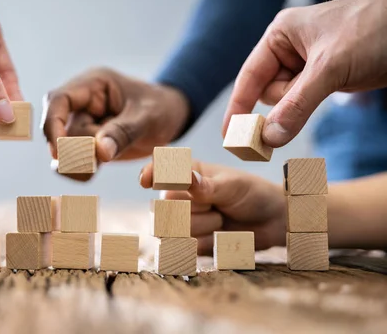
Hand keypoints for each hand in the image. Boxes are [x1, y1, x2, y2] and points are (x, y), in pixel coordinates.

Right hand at [42, 68, 189, 164]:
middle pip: (60, 128)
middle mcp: (82, 102)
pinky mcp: (87, 143)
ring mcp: (83, 123)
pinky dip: (78, 171)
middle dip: (75, 149)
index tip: (59, 151)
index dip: (53, 124)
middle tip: (100, 160)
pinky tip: (91, 174)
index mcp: (92, 84)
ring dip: (74, 163)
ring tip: (95, 169)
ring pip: (62, 148)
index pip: (58, 99)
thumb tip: (99, 152)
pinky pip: (72, 160)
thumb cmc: (161, 107)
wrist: (172, 116)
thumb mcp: (149, 116)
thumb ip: (124, 132)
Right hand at [140, 160, 285, 253]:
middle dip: (194, 211)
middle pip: (165, 208)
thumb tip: (187, 179)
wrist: (273, 222)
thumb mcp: (233, 185)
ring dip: (203, 228)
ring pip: (174, 230)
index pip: (161, 170)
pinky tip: (219, 236)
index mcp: (188, 173)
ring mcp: (183, 219)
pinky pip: (186, 248)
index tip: (146, 181)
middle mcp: (180, 195)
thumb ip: (208, 186)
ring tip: (221, 220)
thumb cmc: (253, 194)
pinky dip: (205, 244)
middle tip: (216, 206)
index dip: (150, 174)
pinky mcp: (191, 241)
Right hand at [224, 0, 386, 146]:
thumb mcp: (330, 68)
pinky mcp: (325, 78)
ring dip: (304, 104)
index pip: (249, 77)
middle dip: (285, 103)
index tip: (228, 136)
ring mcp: (308, 65)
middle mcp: (289, 49)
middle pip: (269, 92)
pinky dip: (310, 107)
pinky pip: (306, 101)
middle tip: (299, 109)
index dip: (238, 106)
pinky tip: (334, 89)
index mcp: (280, 36)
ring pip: (289, 100)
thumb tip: (271, 137)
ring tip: (335, 81)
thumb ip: (298, 104)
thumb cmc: (374, 29)